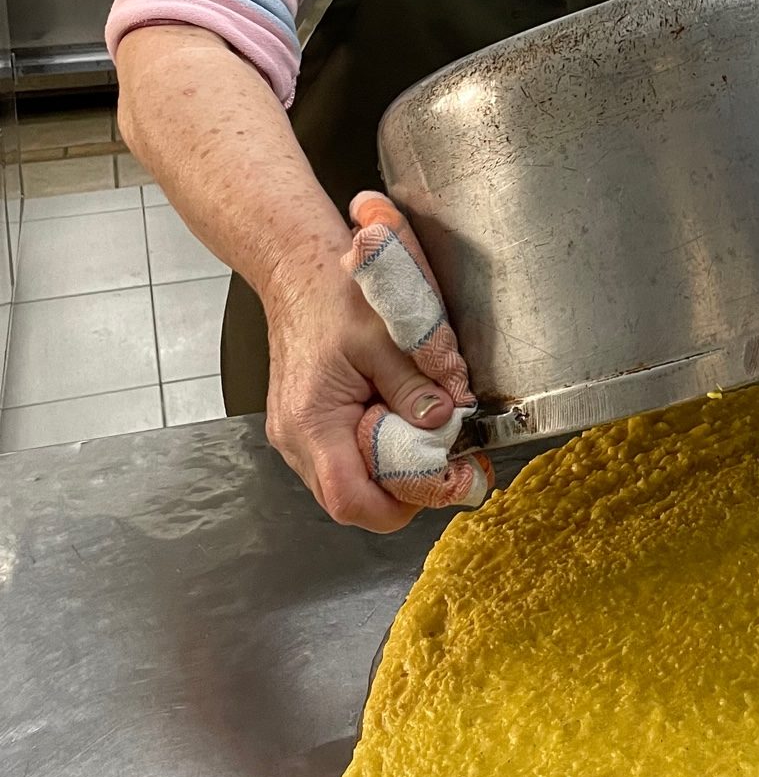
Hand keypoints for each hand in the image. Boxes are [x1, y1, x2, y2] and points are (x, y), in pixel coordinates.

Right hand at [264, 246, 458, 530]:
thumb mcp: (385, 336)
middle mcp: (294, 440)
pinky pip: (342, 462)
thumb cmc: (332, 297)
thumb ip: (414, 384)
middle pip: (351, 502)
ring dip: (389, 471)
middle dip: (402, 489)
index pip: (350, 500)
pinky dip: (374, 453)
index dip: (401, 503)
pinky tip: (393, 421)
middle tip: (444, 458)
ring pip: (347, 485)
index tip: (445, 481)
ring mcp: (294, 438)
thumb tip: (444, 421)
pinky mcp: (304, 429)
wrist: (295, 273)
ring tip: (418, 434)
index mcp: (312, 421)